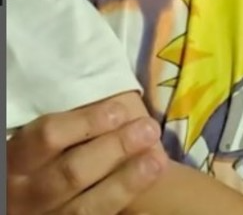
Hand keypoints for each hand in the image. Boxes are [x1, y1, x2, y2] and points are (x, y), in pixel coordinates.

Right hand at [8, 100, 167, 214]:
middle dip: (115, 148)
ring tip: (156, 160)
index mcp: (18, 158)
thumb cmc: (48, 155)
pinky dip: (122, 202)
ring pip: (84, 208)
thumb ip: (71, 125)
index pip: (48, 135)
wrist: (34, 200)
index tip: (120, 111)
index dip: (87, 122)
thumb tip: (116, 105)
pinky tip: (147, 185)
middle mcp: (24, 193)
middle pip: (71, 172)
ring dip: (125, 182)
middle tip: (149, 129)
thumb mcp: (45, 140)